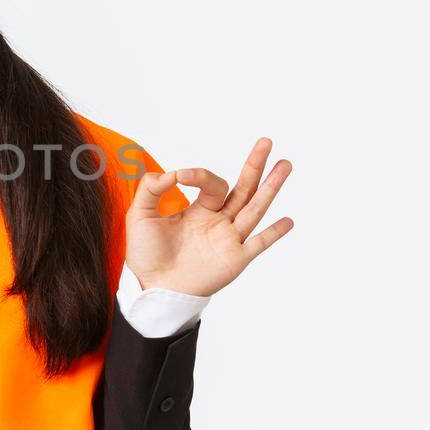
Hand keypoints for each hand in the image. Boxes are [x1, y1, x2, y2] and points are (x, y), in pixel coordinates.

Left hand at [125, 137, 293, 297]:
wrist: (151, 288)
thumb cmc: (146, 254)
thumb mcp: (140, 215)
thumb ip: (151, 190)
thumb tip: (171, 173)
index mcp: (199, 210)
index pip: (211, 184)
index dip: (200, 175)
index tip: (181, 176)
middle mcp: (219, 222)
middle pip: (243, 189)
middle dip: (254, 165)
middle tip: (266, 142)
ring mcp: (229, 240)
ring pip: (254, 208)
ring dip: (271, 188)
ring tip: (285, 164)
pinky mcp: (234, 260)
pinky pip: (258, 244)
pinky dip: (273, 233)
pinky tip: (288, 220)